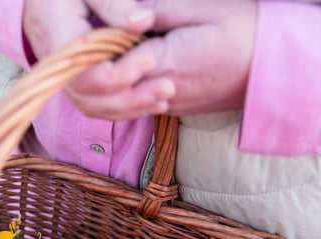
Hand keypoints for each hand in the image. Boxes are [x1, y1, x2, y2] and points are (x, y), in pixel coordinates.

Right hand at [24, 0, 176, 119]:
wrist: (40, 5)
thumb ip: (112, 2)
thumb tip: (143, 21)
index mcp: (56, 41)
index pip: (84, 73)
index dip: (118, 74)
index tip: (151, 58)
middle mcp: (57, 69)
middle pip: (90, 99)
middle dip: (131, 98)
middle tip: (167, 87)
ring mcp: (64, 81)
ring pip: (94, 107)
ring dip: (131, 108)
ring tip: (164, 98)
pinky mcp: (76, 86)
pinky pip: (96, 105)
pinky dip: (123, 108)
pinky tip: (151, 103)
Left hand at [64, 0, 256, 118]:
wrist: (273, 68)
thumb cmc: (243, 31)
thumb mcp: (202, 8)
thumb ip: (158, 11)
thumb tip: (125, 13)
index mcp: (165, 63)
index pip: (112, 65)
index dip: (96, 49)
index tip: (93, 27)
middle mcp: (160, 92)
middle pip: (107, 90)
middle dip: (92, 69)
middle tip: (85, 44)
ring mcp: (164, 105)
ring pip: (115, 104)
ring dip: (102, 84)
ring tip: (96, 57)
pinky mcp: (168, 109)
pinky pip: (131, 106)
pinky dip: (117, 92)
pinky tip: (115, 70)